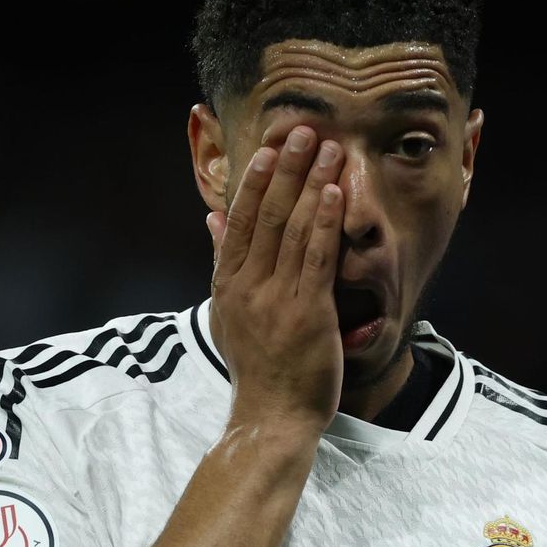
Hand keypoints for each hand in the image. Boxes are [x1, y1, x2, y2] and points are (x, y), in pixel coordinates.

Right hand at [208, 125, 346, 435]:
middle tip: (302, 131)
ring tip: (328, 149)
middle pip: (266, 215)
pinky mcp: (308, 313)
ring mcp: (277, 298)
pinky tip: (334, 193)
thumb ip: (222, 262)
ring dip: (312, 184)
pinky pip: (315, 258)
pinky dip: (324, 223)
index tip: (270, 147)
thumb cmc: (257, 367)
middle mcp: (248, 286)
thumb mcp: (226, 312)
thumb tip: (212, 220)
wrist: (271, 416)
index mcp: (229, 284)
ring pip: (293, 229)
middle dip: (286, 169)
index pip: (240, 221)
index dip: (256, 180)